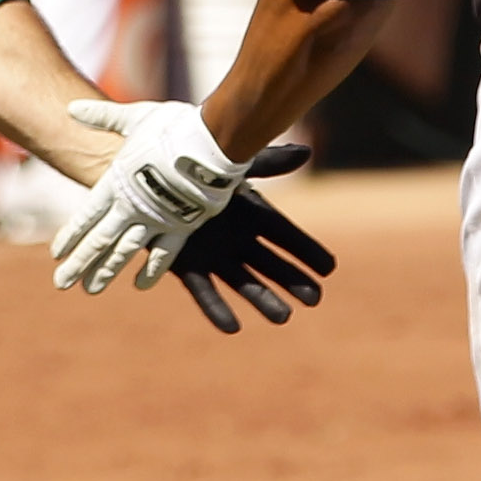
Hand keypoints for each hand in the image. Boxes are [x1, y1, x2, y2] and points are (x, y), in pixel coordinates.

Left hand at [52, 98, 249, 293]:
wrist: (213, 142)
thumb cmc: (174, 126)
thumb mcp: (134, 118)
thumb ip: (102, 118)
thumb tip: (70, 108)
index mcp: (117, 182)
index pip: (86, 216)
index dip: (71, 236)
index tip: (56, 254)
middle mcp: (132, 206)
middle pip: (99, 241)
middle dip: (79, 263)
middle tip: (62, 283)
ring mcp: (157, 219)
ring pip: (125, 252)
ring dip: (106, 271)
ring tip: (90, 289)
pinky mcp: (183, 226)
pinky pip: (165, 255)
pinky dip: (152, 271)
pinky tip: (139, 285)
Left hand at [168, 145, 335, 333]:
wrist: (150, 180)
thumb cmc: (193, 169)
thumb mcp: (232, 165)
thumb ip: (267, 162)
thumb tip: (307, 152)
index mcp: (251, 215)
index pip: (286, 237)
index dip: (306, 251)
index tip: (329, 268)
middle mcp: (237, 239)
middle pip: (271, 265)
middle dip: (292, 281)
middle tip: (314, 299)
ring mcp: (214, 256)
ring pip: (243, 282)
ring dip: (262, 299)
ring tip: (283, 317)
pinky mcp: (187, 267)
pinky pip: (204, 291)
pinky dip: (216, 309)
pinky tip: (232, 327)